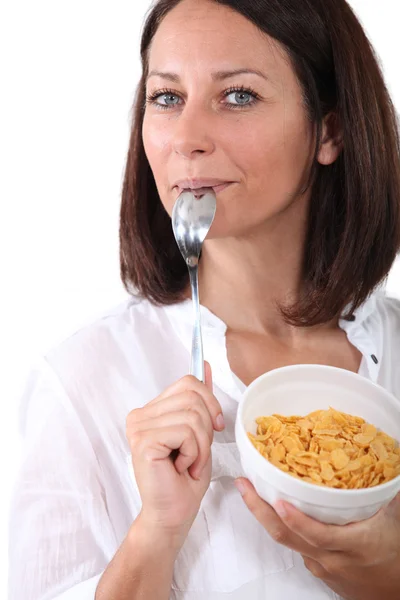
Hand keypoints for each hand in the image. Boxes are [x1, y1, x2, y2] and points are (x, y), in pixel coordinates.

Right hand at [126, 363, 223, 548]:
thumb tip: (205, 366)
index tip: (215, 425)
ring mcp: (138, 427)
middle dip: (207, 427)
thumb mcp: (200, 432)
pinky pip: (185, 432)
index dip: (210, 402)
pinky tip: (181, 467)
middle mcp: (140, 415)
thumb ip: (200, 399)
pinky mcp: (143, 441)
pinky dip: (194, 453)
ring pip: (192, 414)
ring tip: (189, 462)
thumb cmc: (185, 478)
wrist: (174, 514)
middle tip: (198, 452)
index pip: (188, 383)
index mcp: (151, 410)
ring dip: (201, 444)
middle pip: (193, 395)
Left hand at [235, 479, 399, 599]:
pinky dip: (284, 526)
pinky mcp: (317, 568)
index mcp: (349, 545)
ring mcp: (320, 565)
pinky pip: (295, 545)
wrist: (393, 594)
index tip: (279, 502)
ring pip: (287, 540)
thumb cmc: (395, 559)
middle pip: (287, 536)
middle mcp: (329, 557)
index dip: (297, 520)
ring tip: (252, 489)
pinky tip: (278, 509)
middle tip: (243, 485)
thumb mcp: (395, 525)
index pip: (317, 535)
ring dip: (266, 516)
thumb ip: (389, 497)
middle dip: (259, 510)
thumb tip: (390, 470)